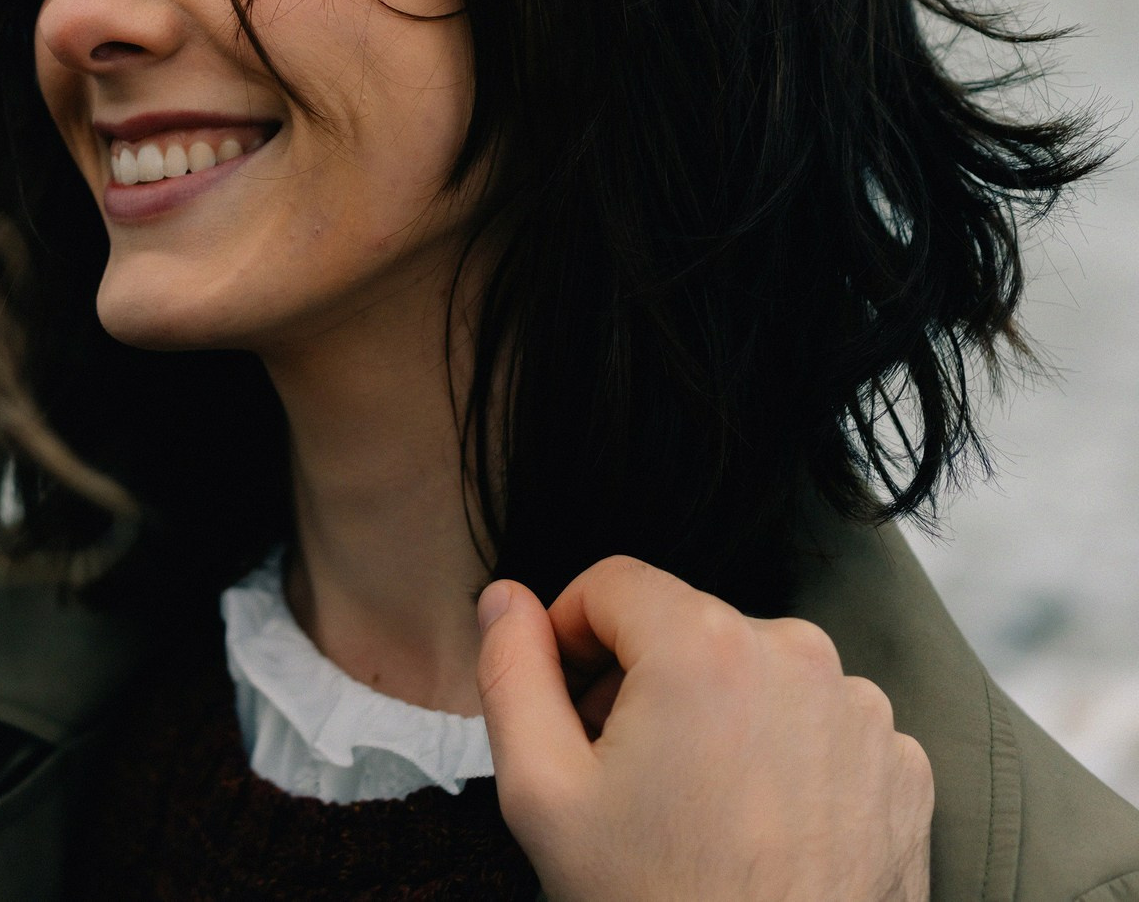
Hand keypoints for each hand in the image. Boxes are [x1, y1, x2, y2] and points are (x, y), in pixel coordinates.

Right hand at [477, 557, 930, 901]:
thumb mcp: (543, 792)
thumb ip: (510, 673)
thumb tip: (504, 597)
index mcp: (706, 647)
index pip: (614, 583)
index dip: (570, 633)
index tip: (565, 701)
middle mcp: (799, 657)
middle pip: (687, 627)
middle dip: (643, 680)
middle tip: (623, 772)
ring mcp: (863, 713)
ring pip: (756, 673)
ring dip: (717, 715)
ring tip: (695, 806)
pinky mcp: (903, 766)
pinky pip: (820, 724)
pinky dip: (784, 755)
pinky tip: (758, 824)